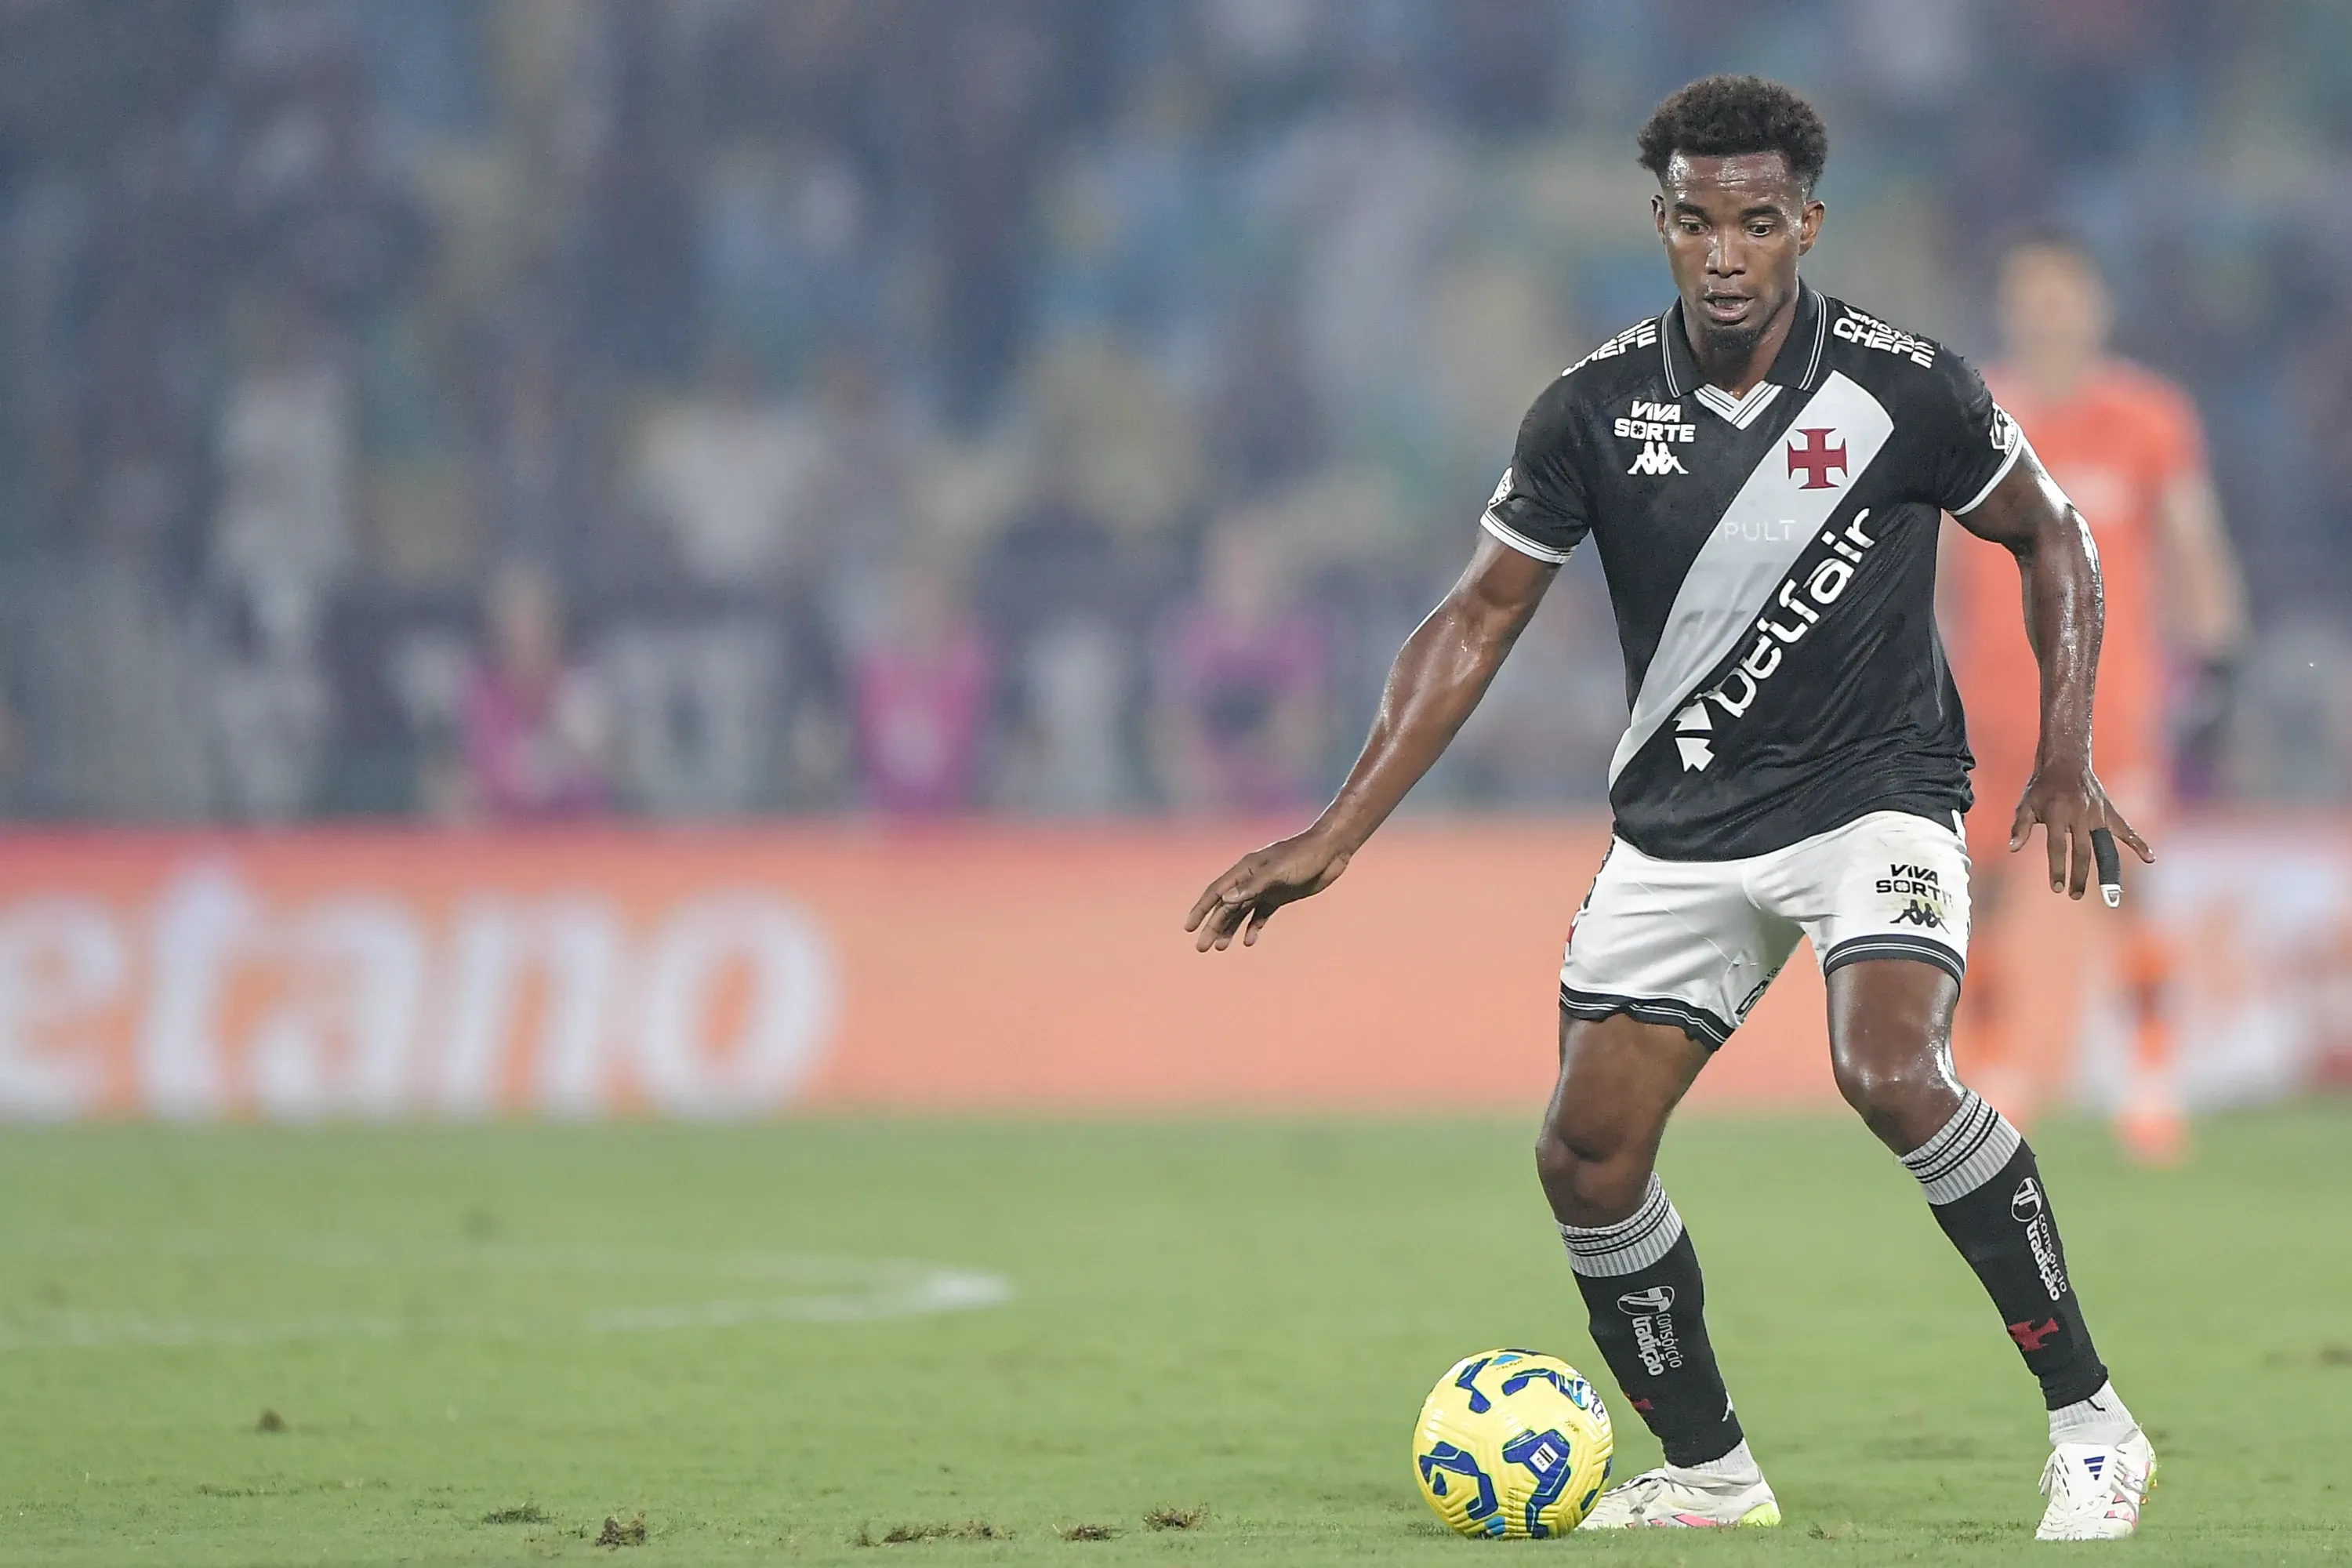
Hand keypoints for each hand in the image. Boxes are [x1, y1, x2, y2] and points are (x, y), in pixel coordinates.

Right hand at [1185, 829, 1354, 950]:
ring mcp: (1265, 888)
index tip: (1189, 928)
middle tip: (1202, 948)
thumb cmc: (1304, 856)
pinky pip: (1261, 915)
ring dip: (1229, 929)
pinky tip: (1249, 942)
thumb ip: (1252, 886)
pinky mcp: (1280, 896)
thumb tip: (1225, 901)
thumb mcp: (1277, 873)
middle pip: (1226, 906)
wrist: (1331, 850)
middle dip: (1213, 926)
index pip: (1216, 892)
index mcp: (1245, 870)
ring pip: (1241, 912)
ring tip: (1220, 948)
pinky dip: (1253, 927)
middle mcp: (1251, 879)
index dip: (1201, 910)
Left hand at [2010, 759, 2152, 899]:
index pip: (2058, 846)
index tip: (2057, 888)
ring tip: (2111, 896)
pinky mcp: (2110, 812)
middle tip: (2075, 896)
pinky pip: (2126, 830)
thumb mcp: (2025, 804)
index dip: (2058, 868)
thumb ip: (2020, 827)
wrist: (2066, 762)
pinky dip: (2138, 844)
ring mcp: (2098, 814)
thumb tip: (2012, 849)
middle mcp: (2080, 815)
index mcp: (2057, 814)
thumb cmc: (2042, 788)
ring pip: (2105, 847)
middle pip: (2082, 851)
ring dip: (2108, 872)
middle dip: (2080, 876)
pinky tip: (2150, 859)